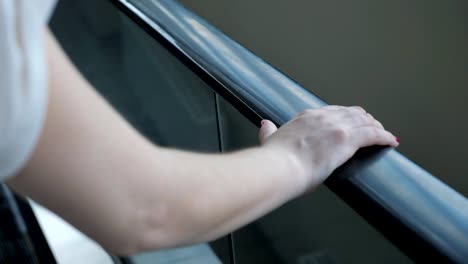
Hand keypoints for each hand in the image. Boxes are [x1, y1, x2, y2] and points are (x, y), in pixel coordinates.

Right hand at [258, 106, 398, 191]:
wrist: (278, 167)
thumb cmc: (273, 160)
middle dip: (364, 119)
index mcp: (306, 117)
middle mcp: (322, 117)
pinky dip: (384, 136)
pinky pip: (373, 134)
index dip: (345, 116)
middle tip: (373, 127)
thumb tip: (265, 125)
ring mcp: (336, 127)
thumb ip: (269, 132)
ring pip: (364, 121)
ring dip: (376, 127)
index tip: (352, 121)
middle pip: (351, 113)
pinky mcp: (347, 139)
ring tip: (384, 134)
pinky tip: (391, 140)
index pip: (332, 111)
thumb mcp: (270, 140)